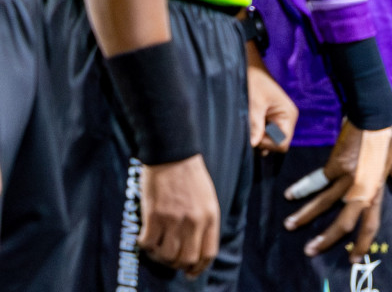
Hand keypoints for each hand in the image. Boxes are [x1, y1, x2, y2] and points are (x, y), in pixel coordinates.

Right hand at [139, 155, 220, 276]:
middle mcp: (194, 221)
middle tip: (169, 258)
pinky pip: (148, 244)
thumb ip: (204, 222)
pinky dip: (145, 245)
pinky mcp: (154, 216)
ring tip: (156, 245)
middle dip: (177, 265)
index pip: (208, 253)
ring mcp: (174, 219)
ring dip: (159, 255)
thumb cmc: (190, 175)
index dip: (198, 267)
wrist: (172, 153)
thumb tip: (196, 247)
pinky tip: (145, 236)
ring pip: (166, 255)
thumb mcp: (207, 198)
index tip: (190, 273)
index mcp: (210, 216)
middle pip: (186, 259)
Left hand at [247, 46, 296, 153]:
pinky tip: (250, 124)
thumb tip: (254, 144)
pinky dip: (256, 134)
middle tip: (249, 130)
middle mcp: (287, 119)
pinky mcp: (271, 119)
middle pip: (277, 144)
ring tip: (249, 126)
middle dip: (262, 141)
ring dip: (258, 138)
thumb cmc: (254, 82)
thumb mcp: (254, 104)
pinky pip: (266, 134)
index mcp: (289, 115)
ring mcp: (279, 120)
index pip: (283, 143)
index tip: (255, 135)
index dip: (268, 143)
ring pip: (270, 140)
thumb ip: (255, 125)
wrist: (250, 69)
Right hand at [283, 121, 391, 259]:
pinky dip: (302, 188)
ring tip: (290, 226)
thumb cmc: (386, 139)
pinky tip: (290, 195)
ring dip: (305, 216)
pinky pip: (316, 182)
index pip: (371, 224)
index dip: (362, 243)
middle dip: (327, 239)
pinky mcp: (334, 166)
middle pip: (344, 222)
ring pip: (323, 204)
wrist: (373, 117)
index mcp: (377, 191)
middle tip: (311, 251)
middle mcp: (361, 189)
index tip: (353, 258)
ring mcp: (347, 179)